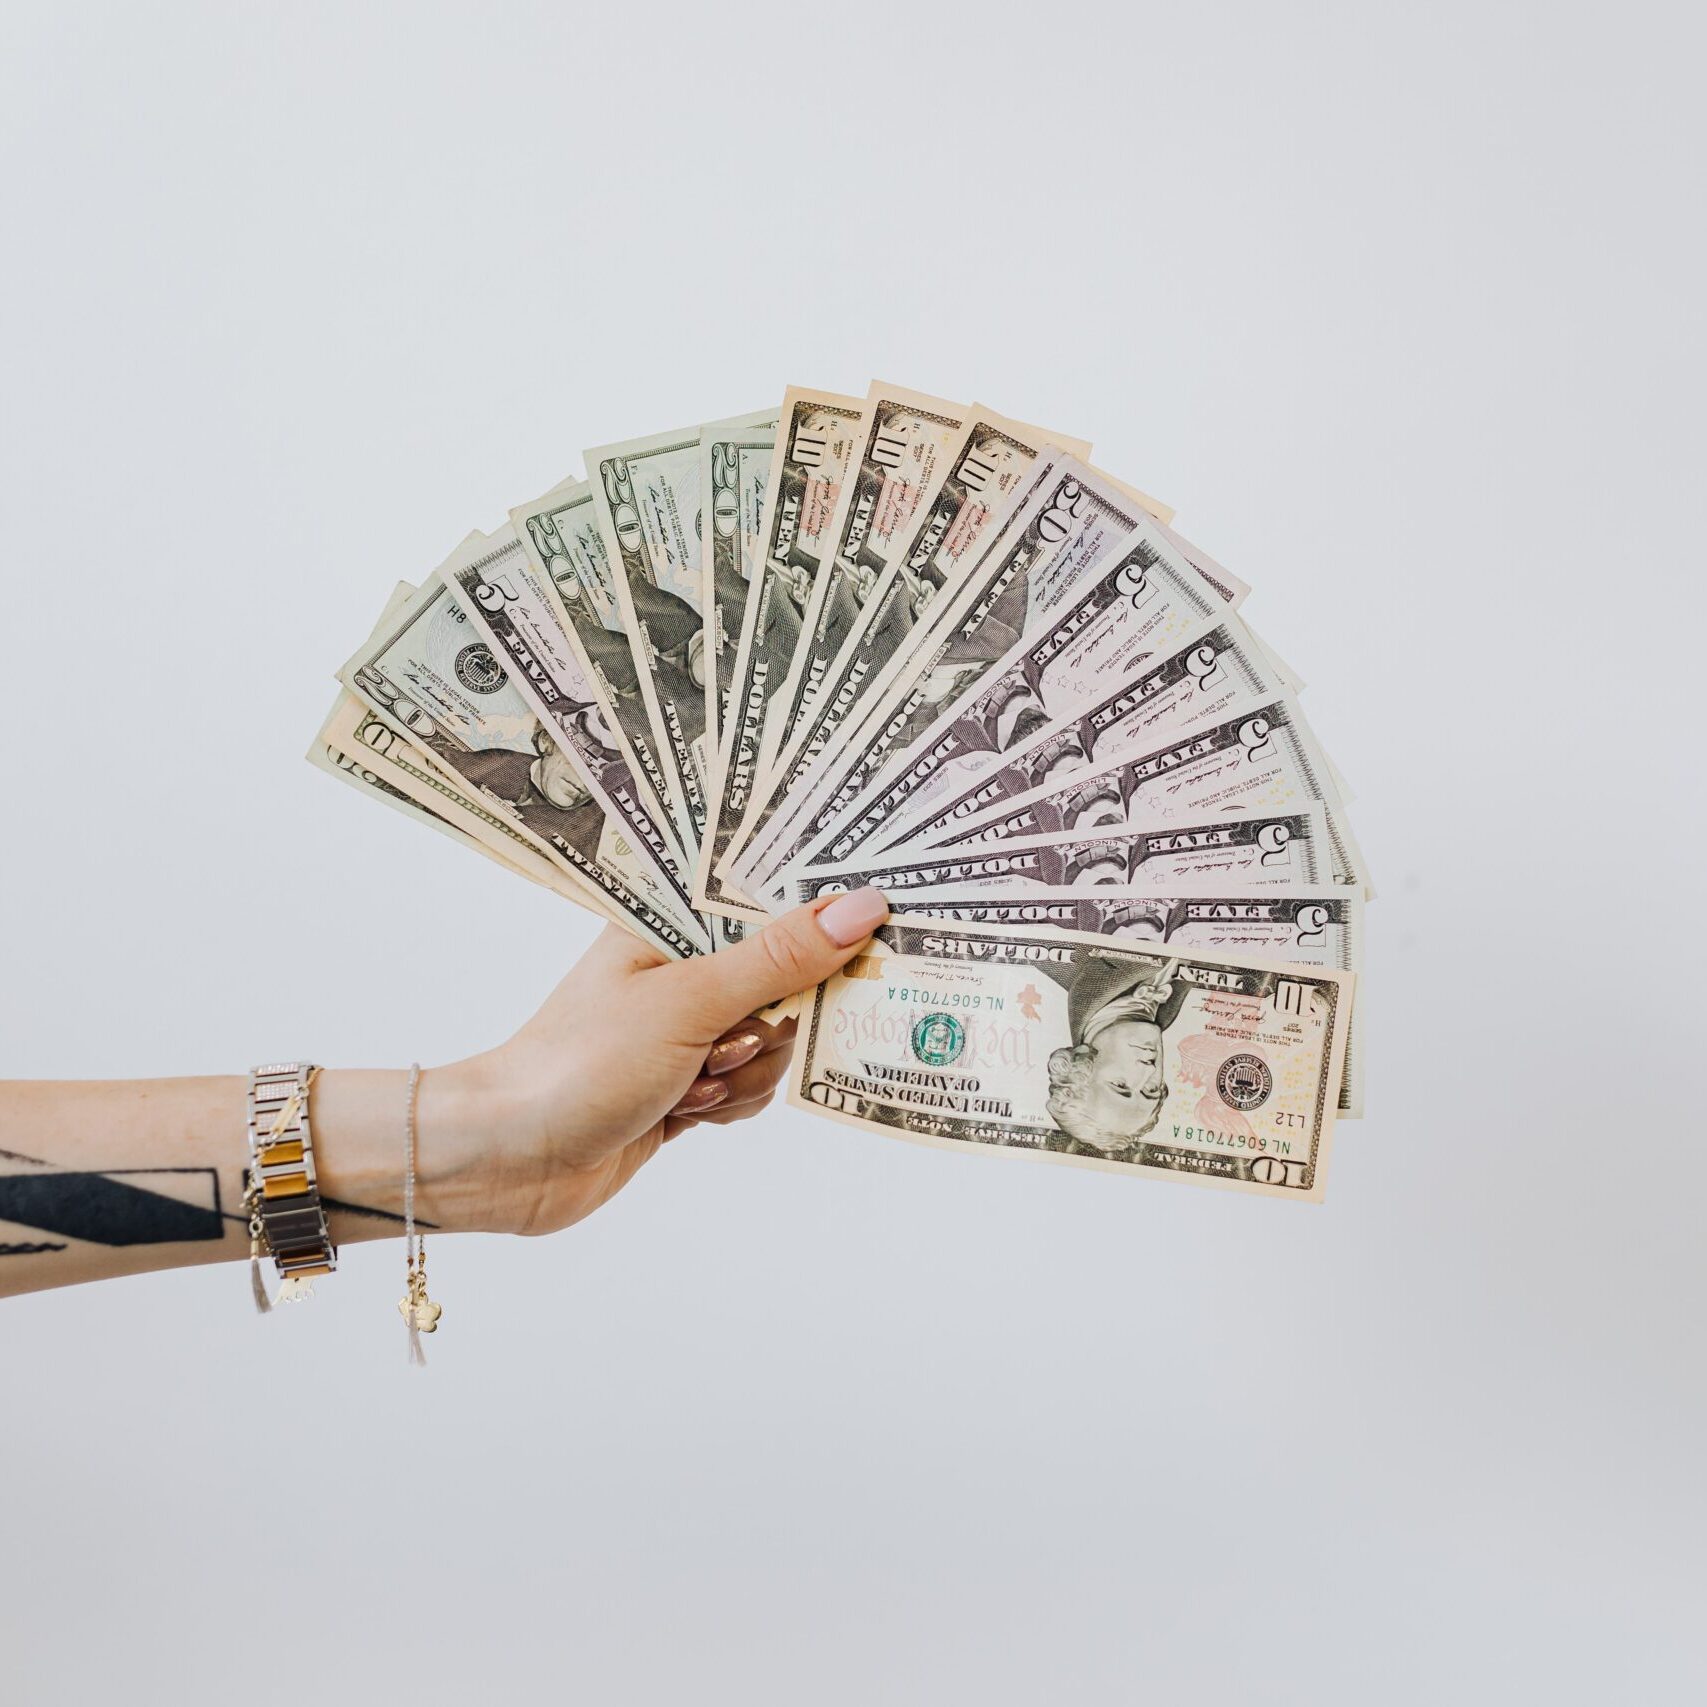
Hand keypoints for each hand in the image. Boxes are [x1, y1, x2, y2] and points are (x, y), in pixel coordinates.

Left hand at [425, 888, 888, 1235]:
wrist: (508, 1160)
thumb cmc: (578, 1064)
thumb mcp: (689, 1002)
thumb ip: (779, 958)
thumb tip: (862, 907)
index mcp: (669, 921)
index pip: (768, 896)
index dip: (822, 912)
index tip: (876, 921)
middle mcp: (681, 968)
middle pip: (786, 974)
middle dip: (776, 1018)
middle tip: (733, 1038)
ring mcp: (686, 1029)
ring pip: (775, 1041)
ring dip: (747, 1072)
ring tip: (691, 1083)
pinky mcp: (688, 1086)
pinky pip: (753, 1087)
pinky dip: (732, 1105)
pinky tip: (687, 1113)